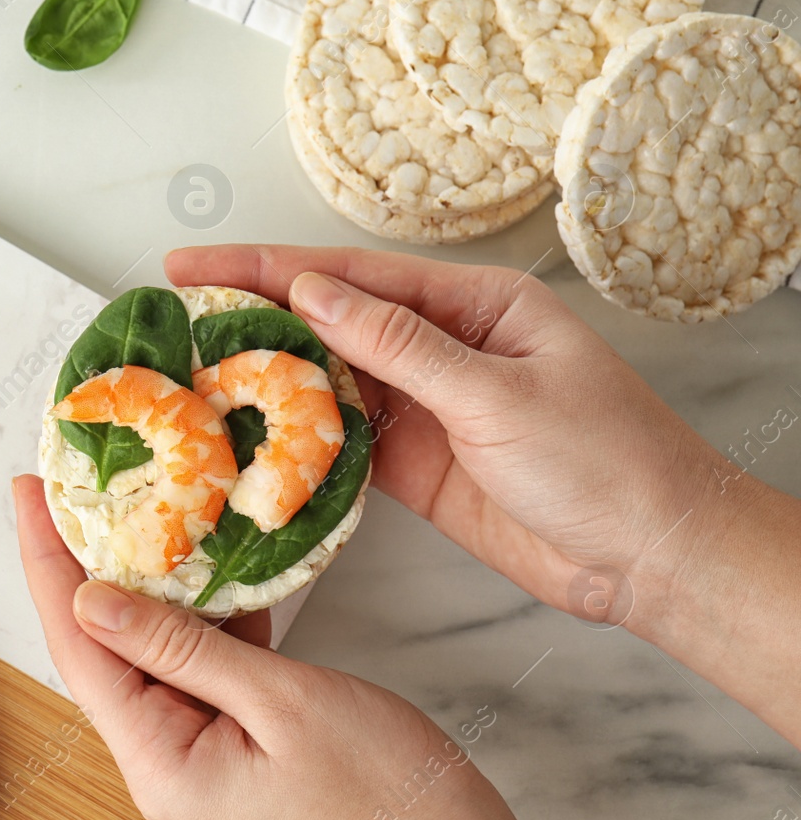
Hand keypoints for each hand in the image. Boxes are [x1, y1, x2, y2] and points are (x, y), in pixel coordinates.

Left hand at [13, 476, 599, 819]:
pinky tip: (194, 553)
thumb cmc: (382, 789)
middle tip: (60, 483)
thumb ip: (184, 648)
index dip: (48, 566)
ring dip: (136, 577)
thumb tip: (92, 599)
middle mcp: (161, 759)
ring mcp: (194, 746)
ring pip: (145, 646)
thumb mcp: (282, 702)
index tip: (29, 493)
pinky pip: (193, 659)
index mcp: (161, 762)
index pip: (80, 651)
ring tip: (115, 501)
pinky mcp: (229, 733)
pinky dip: (194, 607)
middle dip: (76, 562)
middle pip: (99, 646)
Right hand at [165, 244, 800, 747]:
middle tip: (171, 314)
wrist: (649, 556)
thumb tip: (315, 293)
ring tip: (190, 375)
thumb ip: (400, 345)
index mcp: (473, 306)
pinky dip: (296, 441)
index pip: (351, 276)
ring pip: (327, 382)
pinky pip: (342, 443)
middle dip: (249, 314)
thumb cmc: (606, 461)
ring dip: (264, 379)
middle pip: (328, 321)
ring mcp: (426, 407)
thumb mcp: (497, 393)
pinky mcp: (417, 465)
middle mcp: (443, 347)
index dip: (265, 266)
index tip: (195, 263)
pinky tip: (248, 438)